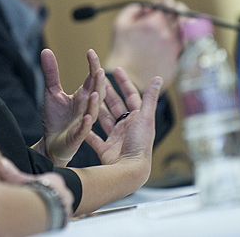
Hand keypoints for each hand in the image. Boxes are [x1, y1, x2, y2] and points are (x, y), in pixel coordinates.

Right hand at [0, 158, 73, 222]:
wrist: (44, 208)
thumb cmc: (32, 192)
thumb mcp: (19, 180)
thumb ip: (11, 172)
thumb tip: (0, 162)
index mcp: (56, 180)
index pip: (51, 182)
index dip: (42, 186)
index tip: (34, 191)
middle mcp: (65, 193)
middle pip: (57, 195)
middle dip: (49, 198)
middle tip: (38, 203)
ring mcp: (67, 207)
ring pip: (59, 207)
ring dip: (51, 209)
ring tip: (41, 213)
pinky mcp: (66, 220)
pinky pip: (60, 219)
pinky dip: (53, 220)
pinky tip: (45, 220)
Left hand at [38, 48, 104, 165]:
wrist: (50, 143)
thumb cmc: (55, 118)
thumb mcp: (51, 92)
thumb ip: (51, 73)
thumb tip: (46, 50)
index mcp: (83, 96)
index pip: (91, 79)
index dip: (92, 66)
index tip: (90, 51)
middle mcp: (86, 108)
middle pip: (97, 93)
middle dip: (99, 82)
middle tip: (98, 69)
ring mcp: (83, 123)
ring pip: (93, 112)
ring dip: (95, 103)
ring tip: (95, 92)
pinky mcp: (77, 137)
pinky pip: (84, 131)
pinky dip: (86, 125)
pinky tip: (86, 119)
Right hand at [86, 67, 161, 187]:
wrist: (129, 170)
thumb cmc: (139, 143)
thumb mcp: (145, 117)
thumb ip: (150, 98)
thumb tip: (158, 78)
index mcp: (137, 119)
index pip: (131, 96)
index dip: (124, 82)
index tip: (116, 70)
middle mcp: (127, 127)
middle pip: (116, 105)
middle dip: (108, 92)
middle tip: (98, 79)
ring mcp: (116, 138)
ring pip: (104, 119)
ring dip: (97, 107)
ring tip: (88, 95)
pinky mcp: (105, 149)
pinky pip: (94, 137)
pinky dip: (87, 130)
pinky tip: (81, 120)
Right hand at [105, 0, 186, 91]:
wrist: (128, 78)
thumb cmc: (121, 52)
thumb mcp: (120, 24)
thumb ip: (134, 9)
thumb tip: (146, 7)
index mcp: (154, 23)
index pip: (167, 4)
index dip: (164, 2)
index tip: (160, 4)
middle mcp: (169, 33)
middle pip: (181, 14)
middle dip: (175, 10)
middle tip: (171, 12)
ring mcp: (175, 47)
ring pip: (186, 30)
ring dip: (181, 25)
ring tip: (172, 27)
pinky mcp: (178, 60)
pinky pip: (185, 45)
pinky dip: (181, 40)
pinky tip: (172, 42)